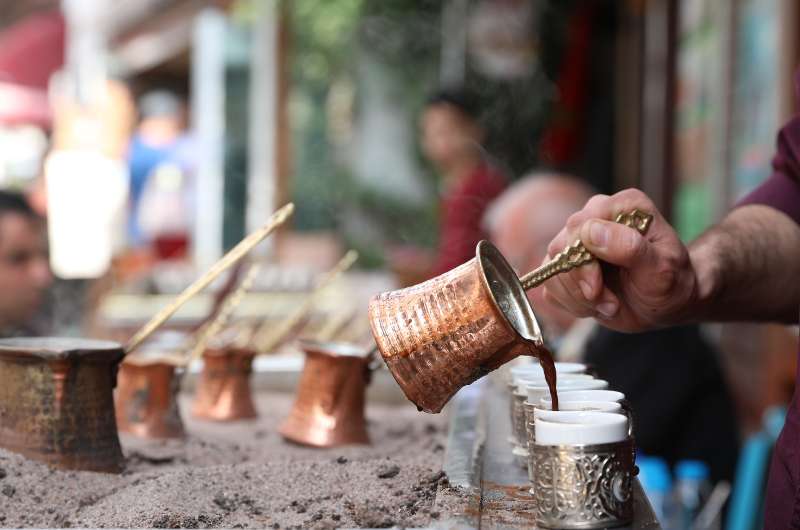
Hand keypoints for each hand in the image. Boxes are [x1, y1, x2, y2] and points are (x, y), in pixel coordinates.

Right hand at [542, 189, 697, 331]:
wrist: (666, 304)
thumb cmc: (671, 282)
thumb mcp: (661, 269)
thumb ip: (629, 247)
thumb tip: (590, 231)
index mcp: (623, 207)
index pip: (580, 225)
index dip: (582, 261)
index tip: (597, 288)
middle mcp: (596, 216)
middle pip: (560, 247)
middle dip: (580, 284)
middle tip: (609, 302)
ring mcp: (577, 241)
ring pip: (551, 270)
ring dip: (578, 297)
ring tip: (609, 304)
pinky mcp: (567, 264)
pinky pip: (550, 286)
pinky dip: (571, 303)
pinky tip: (597, 304)